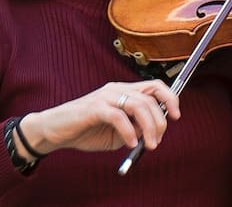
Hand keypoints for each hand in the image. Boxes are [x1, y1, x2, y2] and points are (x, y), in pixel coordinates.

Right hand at [18, 80, 180, 156]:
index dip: (170, 98)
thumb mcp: (118, 133)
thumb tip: (154, 132)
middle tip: (158, 141)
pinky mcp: (94, 107)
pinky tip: (130, 144)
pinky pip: (118, 117)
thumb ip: (136, 129)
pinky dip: (128, 131)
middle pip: (150, 97)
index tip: (176, 116)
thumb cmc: (87, 131)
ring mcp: (105, 96)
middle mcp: (117, 89)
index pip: (155, 86)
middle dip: (160, 120)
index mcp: (125, 91)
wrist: (55, 131)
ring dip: (149, 127)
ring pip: (138, 105)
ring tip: (149, 146)